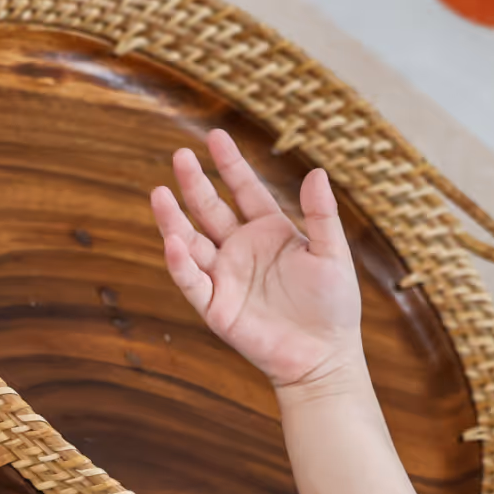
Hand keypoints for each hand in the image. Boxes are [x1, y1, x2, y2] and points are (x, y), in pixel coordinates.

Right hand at [150, 130, 363, 391]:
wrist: (324, 358)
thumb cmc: (333, 308)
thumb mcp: (332, 255)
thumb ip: (321, 216)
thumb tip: (316, 172)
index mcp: (269, 233)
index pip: (244, 190)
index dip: (230, 164)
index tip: (215, 136)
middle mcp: (242, 251)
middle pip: (210, 210)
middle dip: (195, 184)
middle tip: (180, 156)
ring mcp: (226, 278)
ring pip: (192, 243)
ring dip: (174, 221)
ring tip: (159, 194)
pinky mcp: (217, 308)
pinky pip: (193, 283)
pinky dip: (181, 265)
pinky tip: (174, 243)